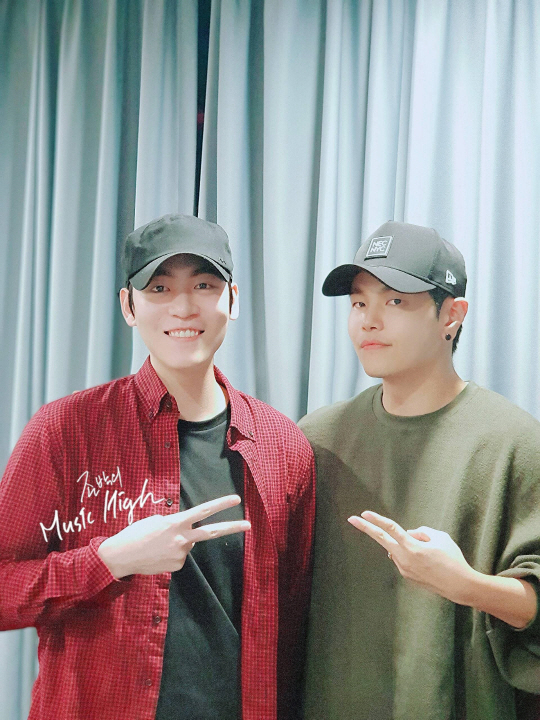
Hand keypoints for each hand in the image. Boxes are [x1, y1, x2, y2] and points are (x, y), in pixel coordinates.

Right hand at [98, 494, 249, 578]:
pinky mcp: (177, 566)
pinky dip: (171, 554)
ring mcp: (180, 553)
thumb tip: (189, 535)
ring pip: (188, 544)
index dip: (220, 504)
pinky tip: (158, 554)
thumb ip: (176, 524)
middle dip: (231, 528)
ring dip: (178, 542)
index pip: (203, 511)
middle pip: (211, 532)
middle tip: (248, 524)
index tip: (236, 499)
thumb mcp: (156, 521)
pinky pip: (180, 557)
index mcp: (175, 522)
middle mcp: (181, 538)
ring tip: (158, 544)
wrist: (121, 556)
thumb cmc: (136, 533)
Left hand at [348, 510, 476, 603]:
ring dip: (404, 543)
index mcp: (413, 547)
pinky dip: (409, 553)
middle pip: (381, 539)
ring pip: (397, 549)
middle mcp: (404, 558)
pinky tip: (426, 560)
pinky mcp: (407, 576)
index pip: (391, 529)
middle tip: (351, 519)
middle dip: (366, 528)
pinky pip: (403, 558)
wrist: (459, 586)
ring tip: (430, 552)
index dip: (377, 519)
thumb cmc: (453, 559)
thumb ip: (422, 531)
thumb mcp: (441, 538)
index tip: (364, 513)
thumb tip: (409, 533)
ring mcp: (404, 569)